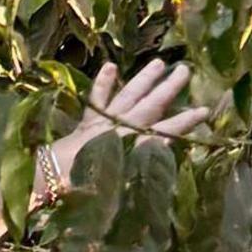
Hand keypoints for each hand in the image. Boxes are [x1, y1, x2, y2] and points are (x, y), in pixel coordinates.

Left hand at [45, 60, 211, 191]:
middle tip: (185, 70)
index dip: (183, 123)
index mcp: (128, 146)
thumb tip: (156, 149)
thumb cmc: (80, 188)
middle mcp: (117, 129)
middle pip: (147, 106)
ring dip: (143, 80)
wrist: (46, 181)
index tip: (204, 111)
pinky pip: (96, 100)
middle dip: (167, 89)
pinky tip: (110, 66)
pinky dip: (103, 83)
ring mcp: (101, 123)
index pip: (162, 132)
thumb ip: (136, 166)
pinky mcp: (86, 123)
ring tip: (159, 63)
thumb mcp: (114, 185)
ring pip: (126, 96)